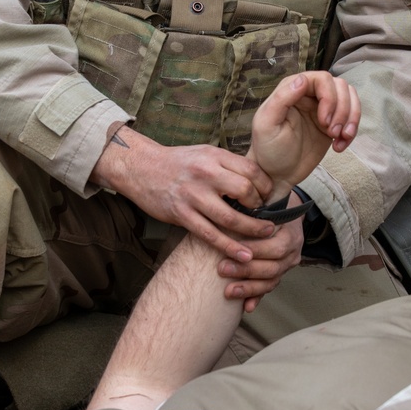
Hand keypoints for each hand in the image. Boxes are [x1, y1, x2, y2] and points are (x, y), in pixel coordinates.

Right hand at [89, 126, 275, 262]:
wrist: (141, 167)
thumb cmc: (177, 162)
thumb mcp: (204, 154)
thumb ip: (227, 166)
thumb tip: (256, 182)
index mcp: (214, 156)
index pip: (251, 170)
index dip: (266, 186)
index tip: (269, 197)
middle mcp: (205, 173)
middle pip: (245, 191)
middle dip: (260, 207)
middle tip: (267, 216)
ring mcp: (192, 195)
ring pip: (230, 217)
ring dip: (252, 230)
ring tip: (266, 236)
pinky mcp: (181, 214)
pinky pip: (210, 234)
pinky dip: (229, 247)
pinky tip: (243, 255)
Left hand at [218, 202, 304, 311]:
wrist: (285, 208)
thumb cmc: (269, 203)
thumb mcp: (264, 201)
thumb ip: (251, 207)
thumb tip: (228, 203)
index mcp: (290, 233)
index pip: (275, 248)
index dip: (254, 251)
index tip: (230, 251)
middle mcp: (293, 251)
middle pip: (272, 267)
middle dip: (246, 271)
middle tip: (222, 270)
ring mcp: (287, 264)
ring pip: (271, 281)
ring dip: (249, 288)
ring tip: (228, 292)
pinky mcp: (279, 273)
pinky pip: (269, 288)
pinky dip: (257, 298)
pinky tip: (246, 307)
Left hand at [248, 72, 359, 195]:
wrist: (277, 174)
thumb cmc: (267, 150)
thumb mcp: (267, 124)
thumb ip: (282, 98)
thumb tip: (302, 79)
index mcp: (292, 89)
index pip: (321, 79)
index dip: (329, 97)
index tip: (324, 121)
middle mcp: (309, 95)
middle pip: (340, 86)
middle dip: (342, 109)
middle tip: (332, 132)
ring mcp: (322, 108)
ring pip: (349, 98)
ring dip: (351, 118)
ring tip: (341, 138)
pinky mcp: (331, 124)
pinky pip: (351, 117)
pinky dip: (351, 131)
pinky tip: (340, 146)